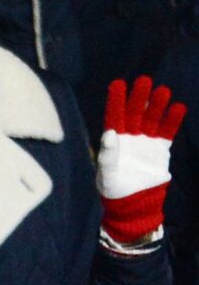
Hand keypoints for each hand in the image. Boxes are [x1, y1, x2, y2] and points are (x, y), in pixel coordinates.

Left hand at [97, 77, 185, 241]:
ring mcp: (146, 142)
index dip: (116, 101)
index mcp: (113, 142)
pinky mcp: (160, 149)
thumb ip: (108, 155)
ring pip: (152, 119)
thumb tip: (109, 133)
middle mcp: (130, 138)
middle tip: (144, 80)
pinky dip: (172, 120)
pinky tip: (178, 107)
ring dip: (157, 105)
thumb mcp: (106, 174)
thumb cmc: (114, 190)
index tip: (118, 83)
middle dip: (139, 97)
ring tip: (163, 91)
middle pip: (135, 113)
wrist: (135, 204)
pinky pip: (167, 131)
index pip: (114, 117)